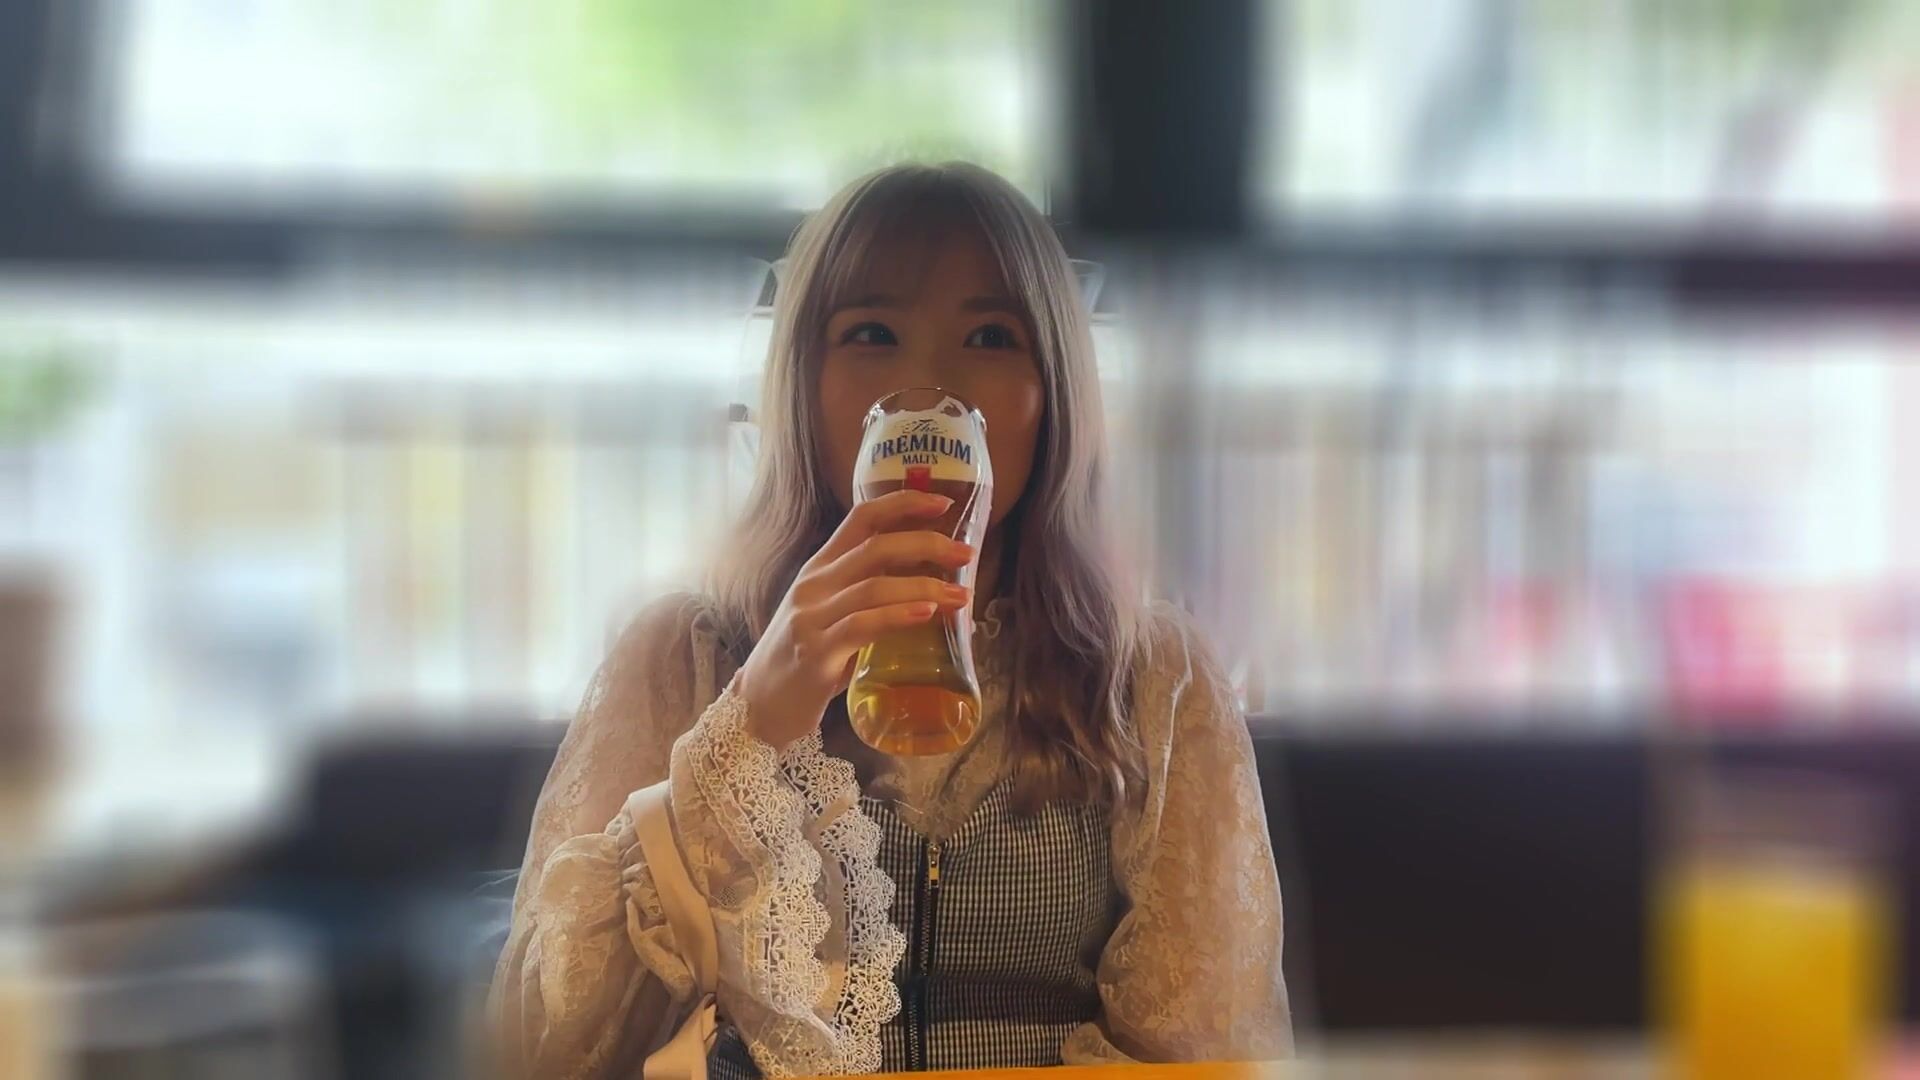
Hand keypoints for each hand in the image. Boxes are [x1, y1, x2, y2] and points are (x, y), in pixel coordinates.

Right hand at [736, 489, 973, 748]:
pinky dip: (898, 616)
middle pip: (876, 548)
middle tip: (966, 554)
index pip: (861, 518)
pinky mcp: (816, 654)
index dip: (903, 504)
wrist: (758, 706)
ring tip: (961, 596)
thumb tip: (936, 597)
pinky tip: (926, 614)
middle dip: (927, 545)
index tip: (943, 504)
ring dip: (925, 587)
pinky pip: (862, 626)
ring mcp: (811, 619)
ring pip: (874, 587)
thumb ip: (869, 600)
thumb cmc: (804, 660)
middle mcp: (813, 586)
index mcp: (819, 568)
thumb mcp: (831, 617)